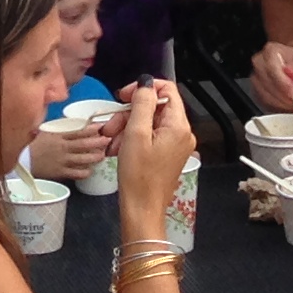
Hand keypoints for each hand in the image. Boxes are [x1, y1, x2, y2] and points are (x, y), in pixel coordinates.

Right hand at [25, 120, 105, 182]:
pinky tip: (90, 171)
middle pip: (83, 145)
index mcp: (59, 136)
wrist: (22, 160)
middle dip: (97, 142)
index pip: (78, 132)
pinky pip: (75, 173)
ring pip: (82, 159)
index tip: (101, 126)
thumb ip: (58, 126)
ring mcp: (63, 161)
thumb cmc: (33, 144)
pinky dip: (84, 172)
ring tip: (102, 155)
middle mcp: (63, 148)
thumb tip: (70, 120)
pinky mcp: (60, 173)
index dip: (91, 129)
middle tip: (108, 140)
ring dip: (94, 157)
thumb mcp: (45, 131)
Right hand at [109, 79, 195, 220]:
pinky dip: (134, 138)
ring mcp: (176, 146)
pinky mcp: (167, 156)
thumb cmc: (138, 175)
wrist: (142, 210)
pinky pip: (151, 137)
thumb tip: (146, 82)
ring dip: (128, 126)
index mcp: (179, 126)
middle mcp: (182, 134)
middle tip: (111, 125)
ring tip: (111, 141)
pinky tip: (119, 148)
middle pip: (155, 107)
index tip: (123, 96)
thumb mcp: (136, 133)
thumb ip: (142, 103)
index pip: (167, 90)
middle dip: (130, 112)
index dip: (144, 89)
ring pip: (150, 122)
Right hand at [249, 39, 292, 114]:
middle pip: (267, 84)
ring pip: (266, 97)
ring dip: (284, 105)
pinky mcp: (256, 92)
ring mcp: (256, 78)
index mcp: (271, 51)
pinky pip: (265, 104)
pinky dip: (280, 109)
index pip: (272, 69)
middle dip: (286, 98)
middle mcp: (259, 63)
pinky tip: (291, 107)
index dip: (284, 84)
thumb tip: (290, 71)